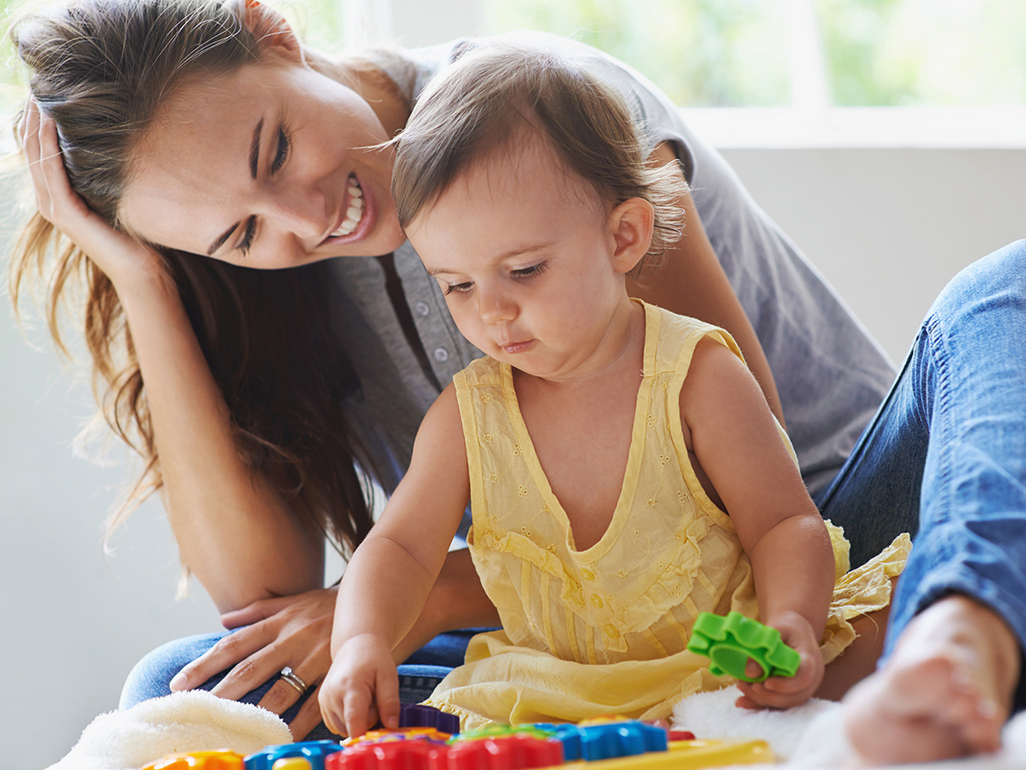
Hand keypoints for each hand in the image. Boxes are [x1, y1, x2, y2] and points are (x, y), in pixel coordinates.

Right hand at [19, 97, 164, 290]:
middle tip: (39, 80)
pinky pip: (52, 172)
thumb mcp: (117, 195)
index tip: (46, 88)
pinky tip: (52, 121)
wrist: (144, 272)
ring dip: (36, 123)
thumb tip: (121, 141)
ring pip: (36, 156)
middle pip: (30, 147)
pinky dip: (49, 145)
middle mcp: (49, 200)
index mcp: (58, 195)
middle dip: (32, 114)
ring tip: (41, 93)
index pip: (37, 149)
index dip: (37, 119)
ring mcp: (54, 208)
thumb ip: (108, 173)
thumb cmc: (137, 236)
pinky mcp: (67, 213)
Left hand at [169, 587, 336, 739]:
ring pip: (281, 689)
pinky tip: (284, 735)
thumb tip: (223, 620)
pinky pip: (316, 703)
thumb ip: (258, 611)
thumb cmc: (327, 605)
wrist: (372, 601)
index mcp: (279, 623)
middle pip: (252, 668)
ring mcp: (315, 657)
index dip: (205, 663)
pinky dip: (300, 722)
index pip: (234, 645)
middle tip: (198, 710)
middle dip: (223, 691)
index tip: (180, 682)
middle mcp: (293, 639)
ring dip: (257, 711)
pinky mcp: (337, 673)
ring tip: (234, 728)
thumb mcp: (293, 601)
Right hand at [319, 634, 399, 737]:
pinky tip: (355, 703)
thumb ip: (390, 702)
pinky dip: (348, 719)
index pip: (354, 723)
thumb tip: (392, 726)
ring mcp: (324, 701)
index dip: (367, 733)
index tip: (379, 730)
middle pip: (351, 728)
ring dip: (357, 721)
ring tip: (365, 700)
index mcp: (350, 687)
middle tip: (374, 700)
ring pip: (343, 729)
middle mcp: (332, 696)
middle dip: (367, 721)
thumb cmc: (374, 658)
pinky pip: (337, 725)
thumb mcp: (389, 676)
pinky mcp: (322, 705)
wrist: (355, 644)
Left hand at [735, 612, 824, 709]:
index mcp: (810, 658)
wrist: (797, 631)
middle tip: (745, 685)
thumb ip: (765, 648)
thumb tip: (749, 673)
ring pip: (786, 703)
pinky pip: (779, 704)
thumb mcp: (776, 630)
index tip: (766, 683)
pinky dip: (760, 704)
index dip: (786, 685)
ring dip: (761, 699)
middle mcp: (812, 678)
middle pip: (795, 696)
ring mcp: (805, 688)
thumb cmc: (787, 628)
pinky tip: (741, 702)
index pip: (804, 677)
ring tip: (741, 686)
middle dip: (768, 695)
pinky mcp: (794, 693)